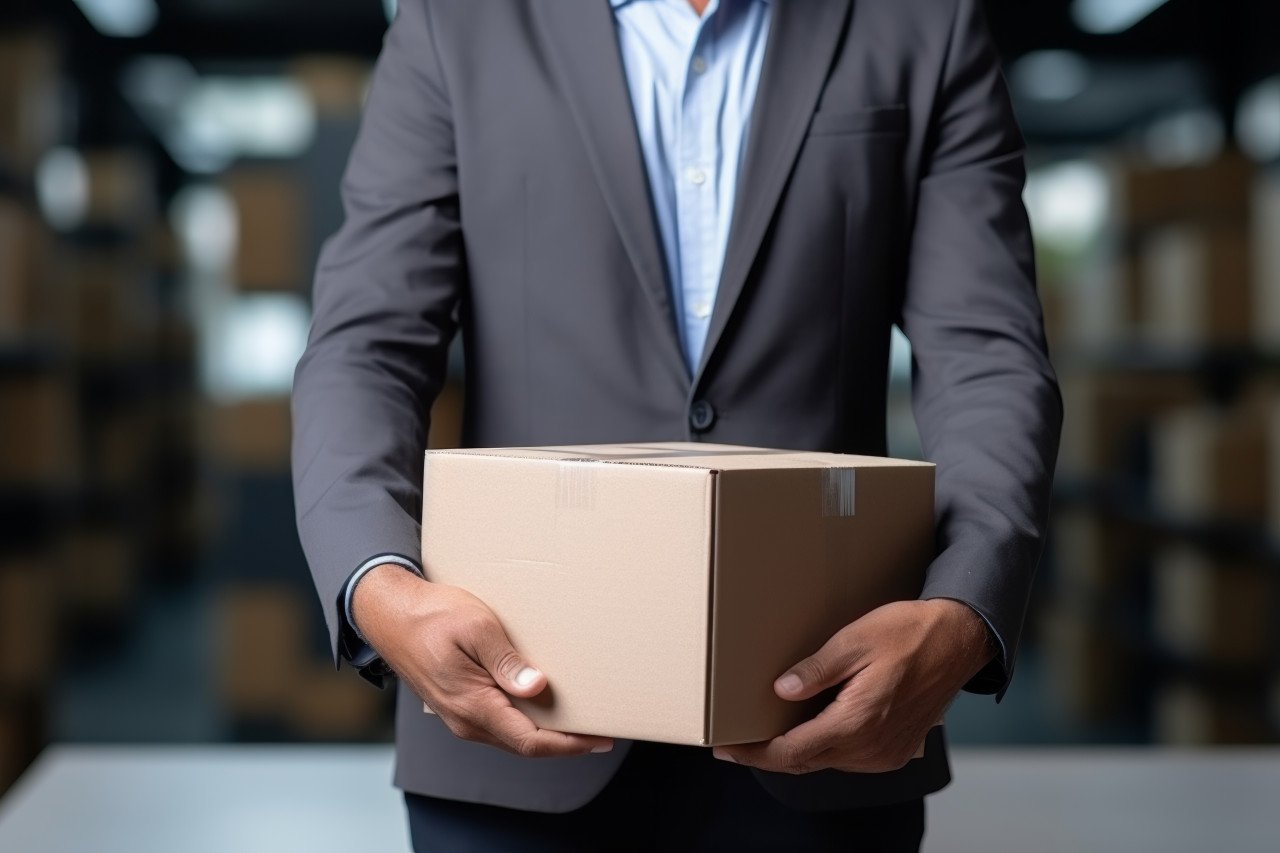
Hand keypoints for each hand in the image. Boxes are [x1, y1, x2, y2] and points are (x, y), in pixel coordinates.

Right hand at [352, 564, 613, 757]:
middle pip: (526, 745)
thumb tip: (537, 688)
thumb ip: (506, 661)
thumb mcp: (476, 628)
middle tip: (603, 728)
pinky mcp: (460, 705)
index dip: (569, 745)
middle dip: (566, 741)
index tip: (600, 738)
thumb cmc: (433, 615)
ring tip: (582, 718)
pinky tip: (545, 705)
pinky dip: (528, 721)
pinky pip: (501, 723)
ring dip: (547, 732)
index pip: (531, 741)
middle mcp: (467, 720)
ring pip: (513, 736)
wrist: (390, 615)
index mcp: (473, 705)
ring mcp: (461, 716)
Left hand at [713, 599, 993, 773]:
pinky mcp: (894, 751)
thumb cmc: (908, 633)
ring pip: (825, 762)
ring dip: (795, 752)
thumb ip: (817, 669)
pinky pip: (847, 758)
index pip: (792, 752)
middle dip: (766, 755)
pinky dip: (822, 748)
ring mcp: (885, 754)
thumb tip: (781, 690)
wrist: (958, 641)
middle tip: (734, 743)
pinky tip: (807, 730)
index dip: (754, 754)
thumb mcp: (855, 640)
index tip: (725, 748)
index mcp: (857, 722)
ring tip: (764, 733)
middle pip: (804, 762)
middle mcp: (871, 748)